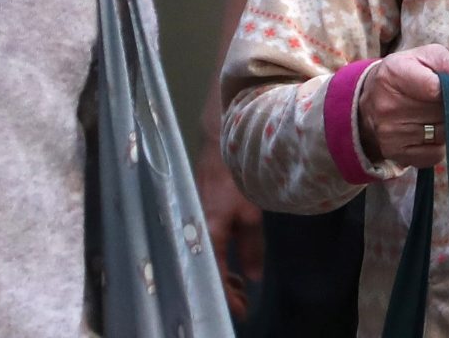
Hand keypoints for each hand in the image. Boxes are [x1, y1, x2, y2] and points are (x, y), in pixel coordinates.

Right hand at [195, 139, 261, 319]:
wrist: (220, 139)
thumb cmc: (237, 174)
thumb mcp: (251, 211)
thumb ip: (251, 244)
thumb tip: (252, 277)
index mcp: (208, 232)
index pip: (214, 274)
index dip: (226, 295)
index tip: (240, 309)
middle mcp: (196, 229)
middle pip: (207, 268)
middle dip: (225, 288)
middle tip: (243, 301)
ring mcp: (196, 219)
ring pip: (207, 255)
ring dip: (223, 272)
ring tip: (241, 283)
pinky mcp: (199, 209)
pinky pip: (208, 241)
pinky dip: (220, 254)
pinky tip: (233, 257)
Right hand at [358, 45, 448, 169]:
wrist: (368, 101)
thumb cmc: (405, 73)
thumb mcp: (424, 57)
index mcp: (395, 73)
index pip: (436, 88)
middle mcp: (389, 105)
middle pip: (442, 112)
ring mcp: (390, 132)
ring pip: (442, 133)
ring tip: (440, 113)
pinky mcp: (395, 153)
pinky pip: (435, 154)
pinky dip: (440, 143)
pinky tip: (431, 131)